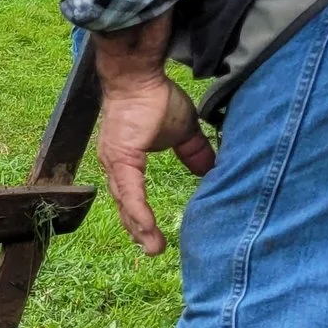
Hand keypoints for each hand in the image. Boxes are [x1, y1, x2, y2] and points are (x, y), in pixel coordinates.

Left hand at [92, 17, 215, 256]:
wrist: (141, 77)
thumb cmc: (156, 100)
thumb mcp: (184, 132)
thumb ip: (195, 153)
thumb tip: (212, 169)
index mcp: (126, 163)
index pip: (132, 198)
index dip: (140, 219)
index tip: (152, 239)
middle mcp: (115, 166)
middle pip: (126, 206)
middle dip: (138, 231)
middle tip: (152, 250)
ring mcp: (115, 163)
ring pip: (126, 203)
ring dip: (139, 228)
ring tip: (153, 248)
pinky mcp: (121, 158)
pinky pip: (130, 191)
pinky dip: (138, 211)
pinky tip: (146, 229)